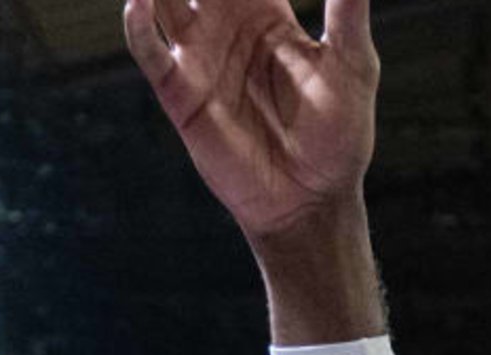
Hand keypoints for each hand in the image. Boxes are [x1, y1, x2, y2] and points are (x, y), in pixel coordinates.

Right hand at [124, 0, 378, 243]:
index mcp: (265, 13)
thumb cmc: (339, 134)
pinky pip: (149, 49)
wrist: (312, 199)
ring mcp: (198, 57)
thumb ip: (347, 9)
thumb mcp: (351, 65)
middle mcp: (225, 26)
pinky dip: (138, 23)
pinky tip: (141, 1)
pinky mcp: (180, 92)